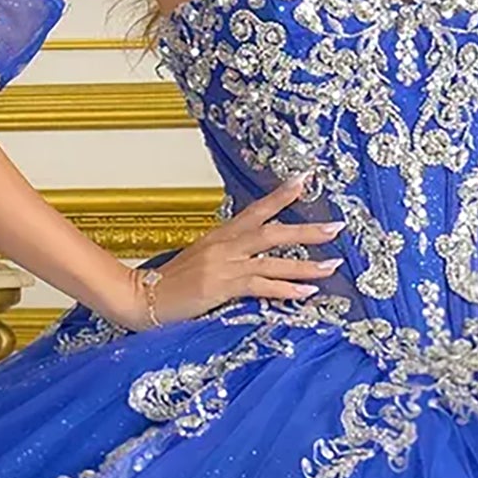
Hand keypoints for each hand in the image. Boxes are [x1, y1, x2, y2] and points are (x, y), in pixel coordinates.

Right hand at [145, 173, 343, 323]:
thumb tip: (253, 258)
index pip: (256, 210)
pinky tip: (306, 293)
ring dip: (306, 264)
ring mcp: (224, 265)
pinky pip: (261, 285)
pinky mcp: (222, 287)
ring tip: (333, 265)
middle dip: (307, 228)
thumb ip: (228, 256)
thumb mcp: (202, 261)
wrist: (141, 297)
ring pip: (273, 259)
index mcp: (221, 236)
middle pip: (273, 231)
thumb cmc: (171, 283)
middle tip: (336, 226)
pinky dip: (285, 289)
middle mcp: (226, 245)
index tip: (305, 180)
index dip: (281, 195)